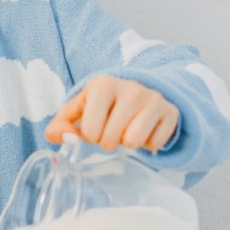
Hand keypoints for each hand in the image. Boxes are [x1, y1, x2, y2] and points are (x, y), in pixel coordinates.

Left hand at [45, 75, 178, 153]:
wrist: (137, 96)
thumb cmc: (100, 109)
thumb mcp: (75, 114)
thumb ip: (58, 127)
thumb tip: (65, 138)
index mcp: (103, 84)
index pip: (89, 132)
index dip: (90, 136)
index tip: (96, 125)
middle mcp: (130, 87)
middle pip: (110, 140)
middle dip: (108, 142)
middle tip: (112, 129)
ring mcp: (153, 98)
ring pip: (133, 142)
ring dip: (127, 143)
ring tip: (127, 129)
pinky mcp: (171, 111)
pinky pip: (154, 144)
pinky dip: (147, 144)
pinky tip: (144, 130)